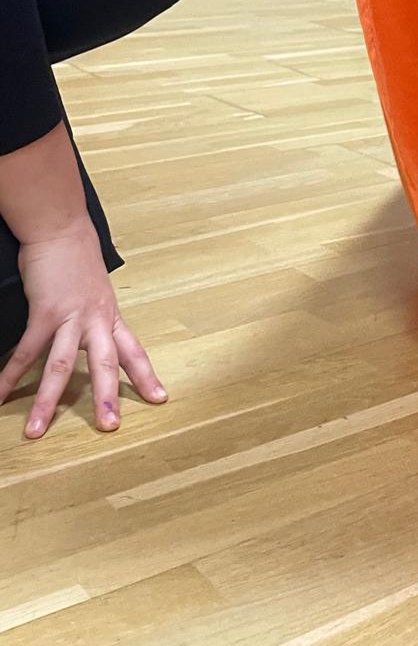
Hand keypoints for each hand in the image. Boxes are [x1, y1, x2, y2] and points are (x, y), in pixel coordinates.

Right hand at [0, 224, 165, 437]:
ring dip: (47, 401)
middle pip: (106, 363)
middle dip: (108, 397)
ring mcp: (70, 317)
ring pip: (61, 366)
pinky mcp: (45, 312)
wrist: (62, 229)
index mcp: (110, 317)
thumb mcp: (96, 290)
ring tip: (36, 431)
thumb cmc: (77, 258)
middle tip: (111, 426)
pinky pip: (26, 351)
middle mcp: (96, 320)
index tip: (160, 399)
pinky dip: (9, 375)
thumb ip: (95, 315)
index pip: (133, 351)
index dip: (146, 376)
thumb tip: (91, 334)